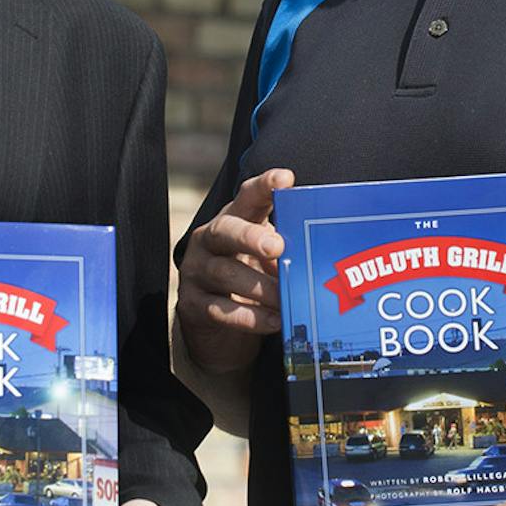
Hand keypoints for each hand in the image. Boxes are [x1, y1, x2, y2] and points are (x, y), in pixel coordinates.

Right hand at [175, 168, 293, 375]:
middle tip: (277, 246)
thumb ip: (283, 253)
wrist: (214, 325)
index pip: (246, 197)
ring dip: (260, 286)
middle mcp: (209, 241)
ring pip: (224, 273)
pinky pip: (220, 310)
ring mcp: (196, 271)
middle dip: (250, 236)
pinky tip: (274, 321)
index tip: (285, 179)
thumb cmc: (247, 280)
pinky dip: (250, 317)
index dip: (264, 186)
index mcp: (232, 221)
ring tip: (285, 297)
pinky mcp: (191, 304)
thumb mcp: (264, 260)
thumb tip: (314, 258)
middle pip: (225, 230)